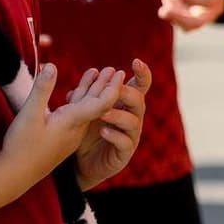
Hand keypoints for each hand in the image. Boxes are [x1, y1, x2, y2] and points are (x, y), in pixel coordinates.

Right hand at [1, 64, 123, 177]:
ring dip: (93, 90)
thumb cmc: (21, 146)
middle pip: (97, 103)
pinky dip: (80, 99)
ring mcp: (70, 134)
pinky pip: (77, 114)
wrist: (15, 176)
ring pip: (86, 108)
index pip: (101, 103)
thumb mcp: (29, 114)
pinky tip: (76, 93)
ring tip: (99, 72)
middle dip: (106, 85)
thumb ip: (42, 90)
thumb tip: (52, 65)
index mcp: (73, 121)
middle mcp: (76, 128)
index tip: (120, 72)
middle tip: (116, 68)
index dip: (112, 87)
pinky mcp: (62, 137)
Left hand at [75, 59, 151, 189]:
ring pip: (133, 121)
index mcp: (125, 104)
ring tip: (102, 112)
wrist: (82, 163)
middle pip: (139, 101)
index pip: (139, 86)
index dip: (142, 74)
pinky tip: (103, 131)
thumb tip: (85, 78)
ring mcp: (130, 136)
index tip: (136, 61)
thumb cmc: (86, 132)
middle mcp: (132, 118)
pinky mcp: (124, 153)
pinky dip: (115, 135)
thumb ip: (85, 95)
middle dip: (127, 93)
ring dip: (118, 115)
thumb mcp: (84, 110)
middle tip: (114, 89)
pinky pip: (125, 143)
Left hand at [160, 0, 223, 30]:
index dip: (193, 0)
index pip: (210, 1)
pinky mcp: (198, 14)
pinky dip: (174, 14)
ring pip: (190, 25)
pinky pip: (185, 22)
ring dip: (174, 17)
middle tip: (162, 10)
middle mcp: (216, 5)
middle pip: (199, 21)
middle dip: (179, 18)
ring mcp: (207, 12)